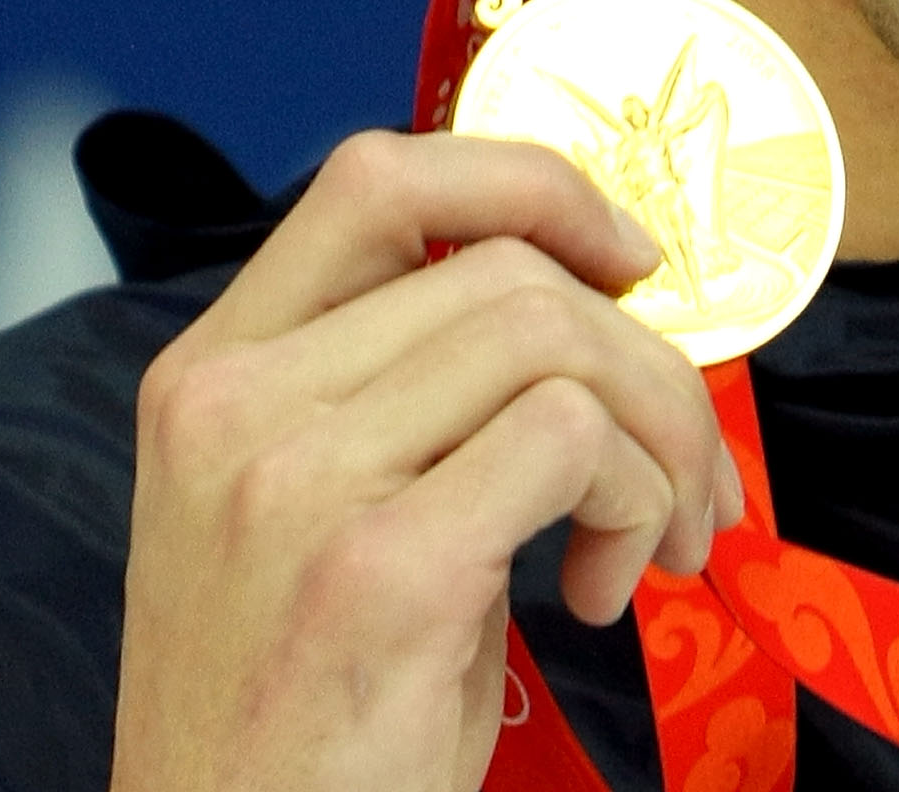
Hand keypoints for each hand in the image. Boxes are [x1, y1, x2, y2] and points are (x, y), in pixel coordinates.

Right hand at [110, 130, 743, 791]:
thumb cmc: (303, 718)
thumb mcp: (310, 520)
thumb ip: (403, 398)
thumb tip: (591, 304)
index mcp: (209, 376)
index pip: (376, 180)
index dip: (529, 183)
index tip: (625, 259)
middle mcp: (234, 407)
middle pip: (509, 269)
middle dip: (647, 358)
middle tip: (688, 471)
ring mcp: (294, 483)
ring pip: (556, 339)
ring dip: (659, 437)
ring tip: (652, 540)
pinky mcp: (375, 570)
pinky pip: (571, 441)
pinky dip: (632, 500)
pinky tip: (601, 590)